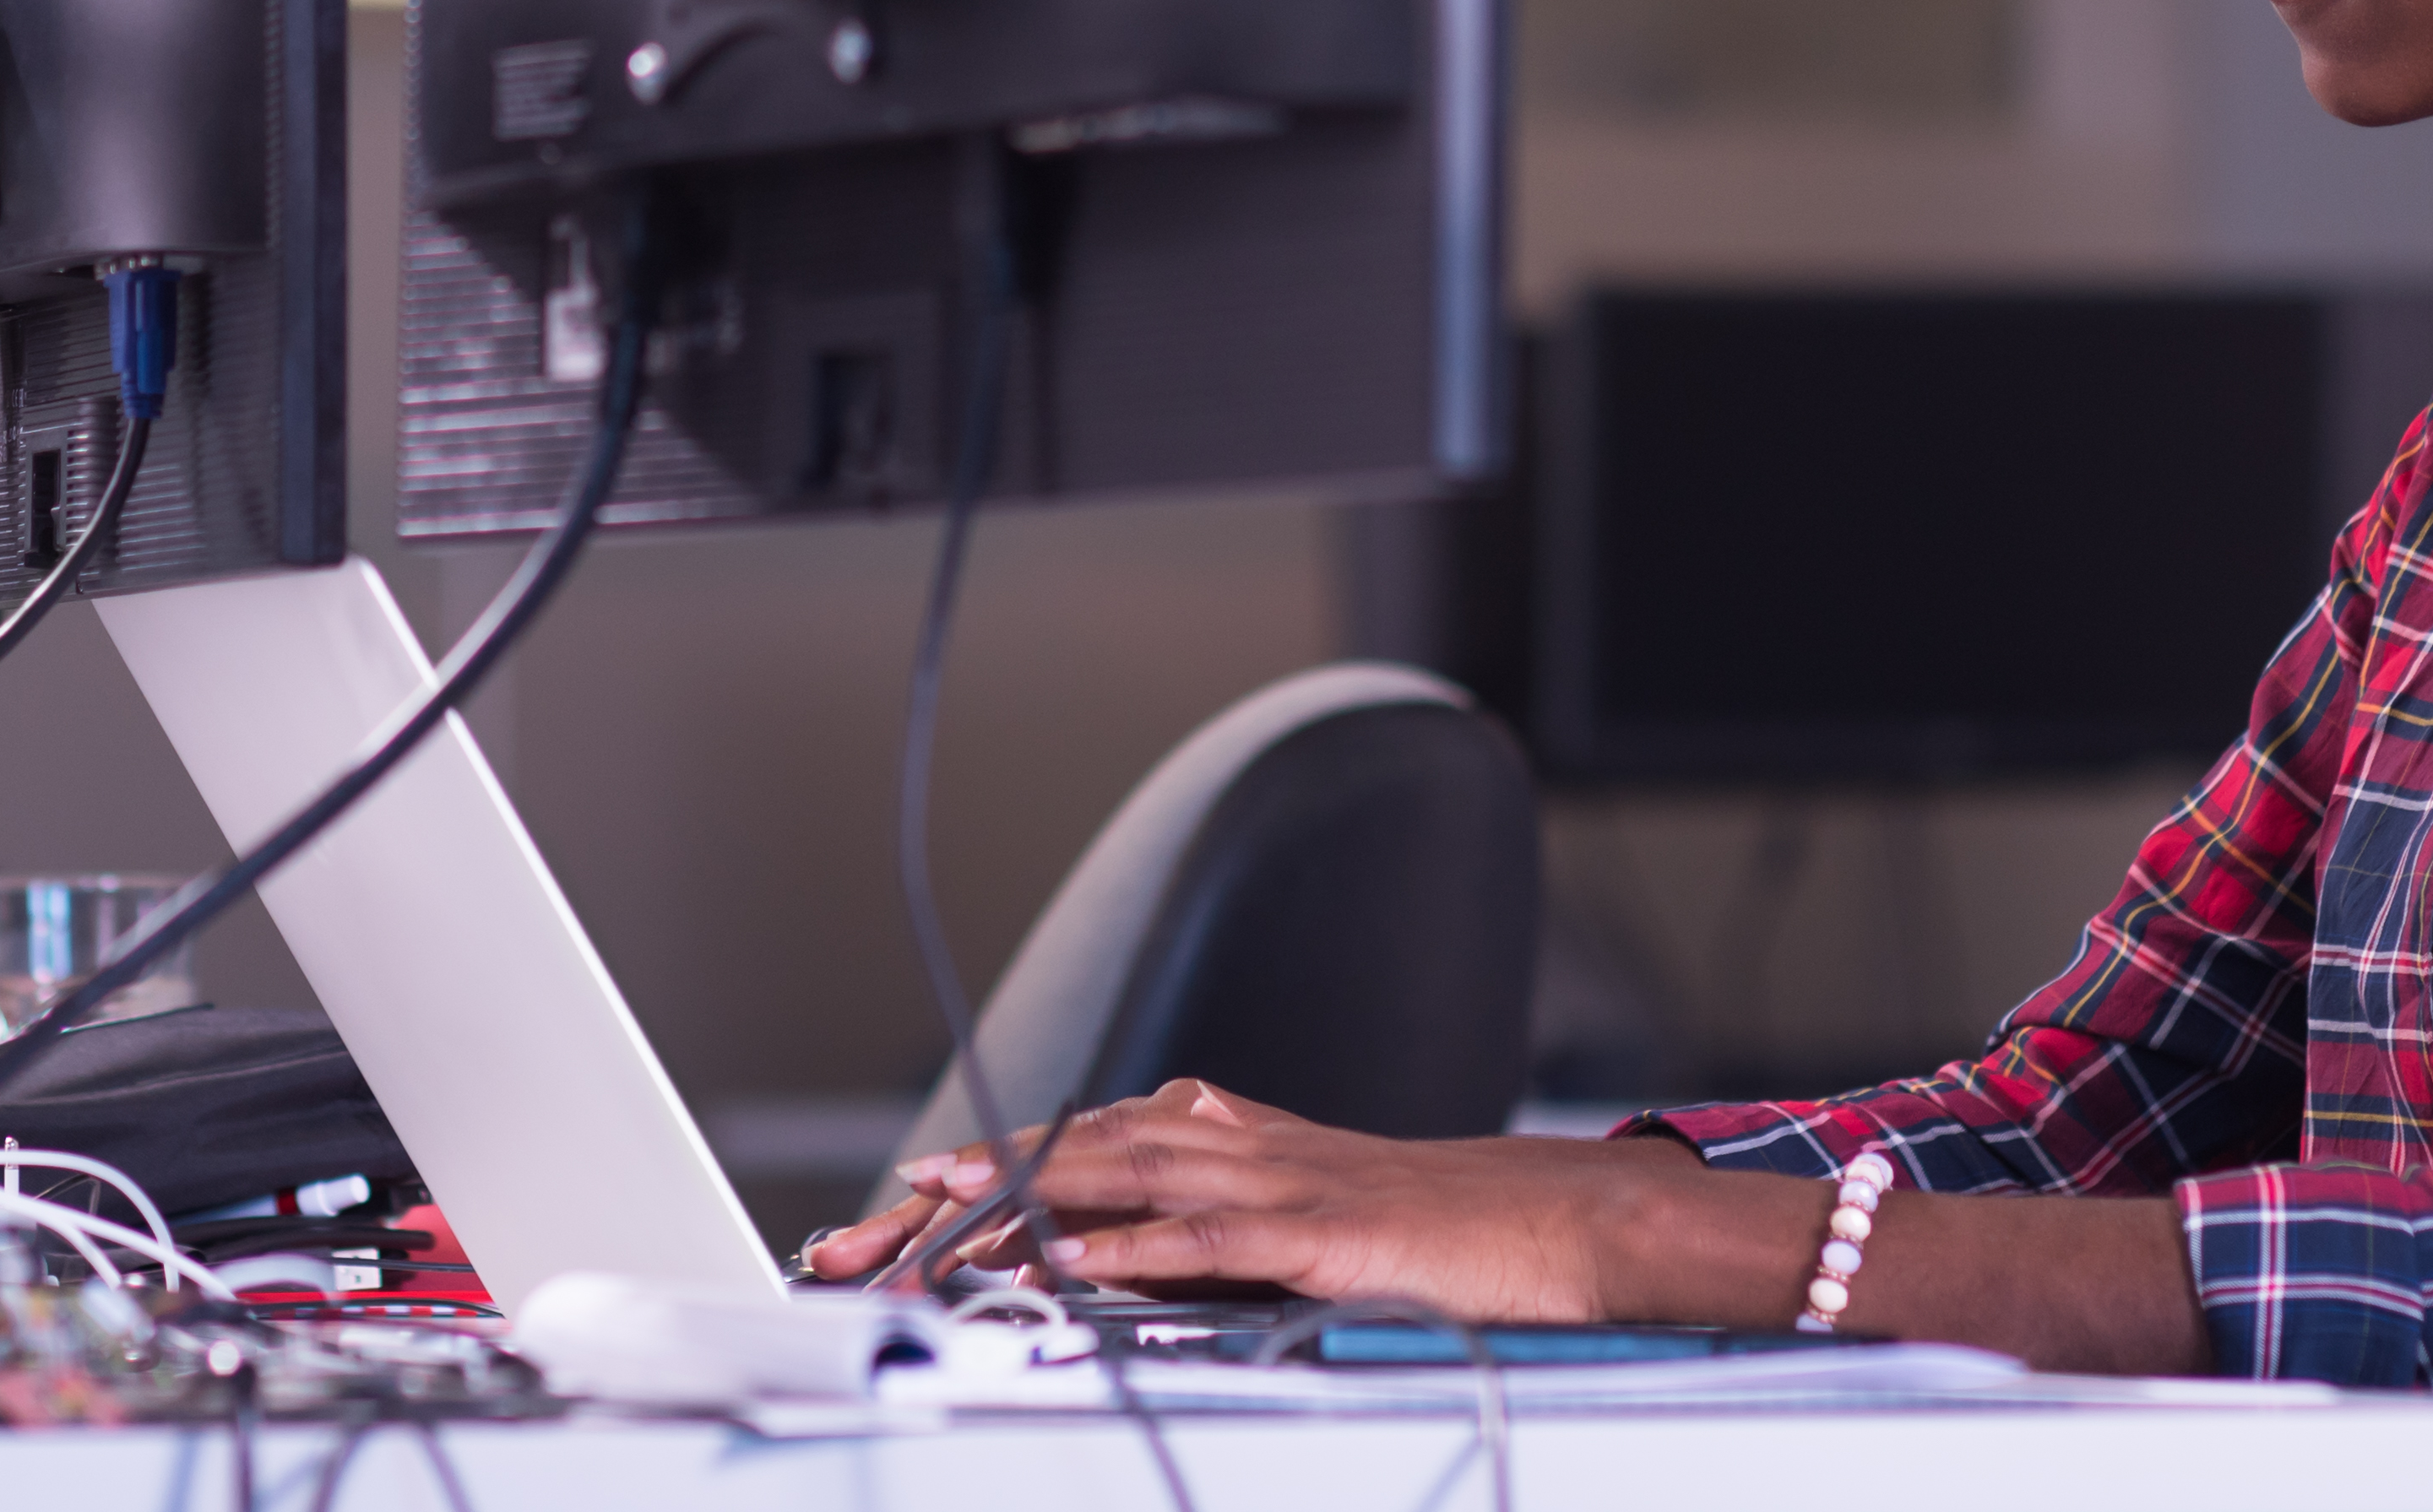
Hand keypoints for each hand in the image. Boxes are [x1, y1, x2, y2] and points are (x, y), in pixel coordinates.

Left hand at [802, 1088, 2205, 1377]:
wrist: (1592, 1231)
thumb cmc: (1472, 1252)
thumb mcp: (1332, 1247)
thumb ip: (1245, 1254)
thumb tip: (1154, 1289)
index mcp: (1238, 1142)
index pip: (1074, 1154)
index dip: (971, 1187)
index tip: (881, 1222)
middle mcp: (1238, 1144)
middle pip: (1054, 1161)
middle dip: (939, 1206)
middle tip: (840, 1247)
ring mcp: (1273, 1182)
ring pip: (1095, 1186)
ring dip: (986, 1225)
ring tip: (895, 1256)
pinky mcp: (1314, 1229)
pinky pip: (1184, 1237)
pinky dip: (1099, 1247)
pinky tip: (1035, 1270)